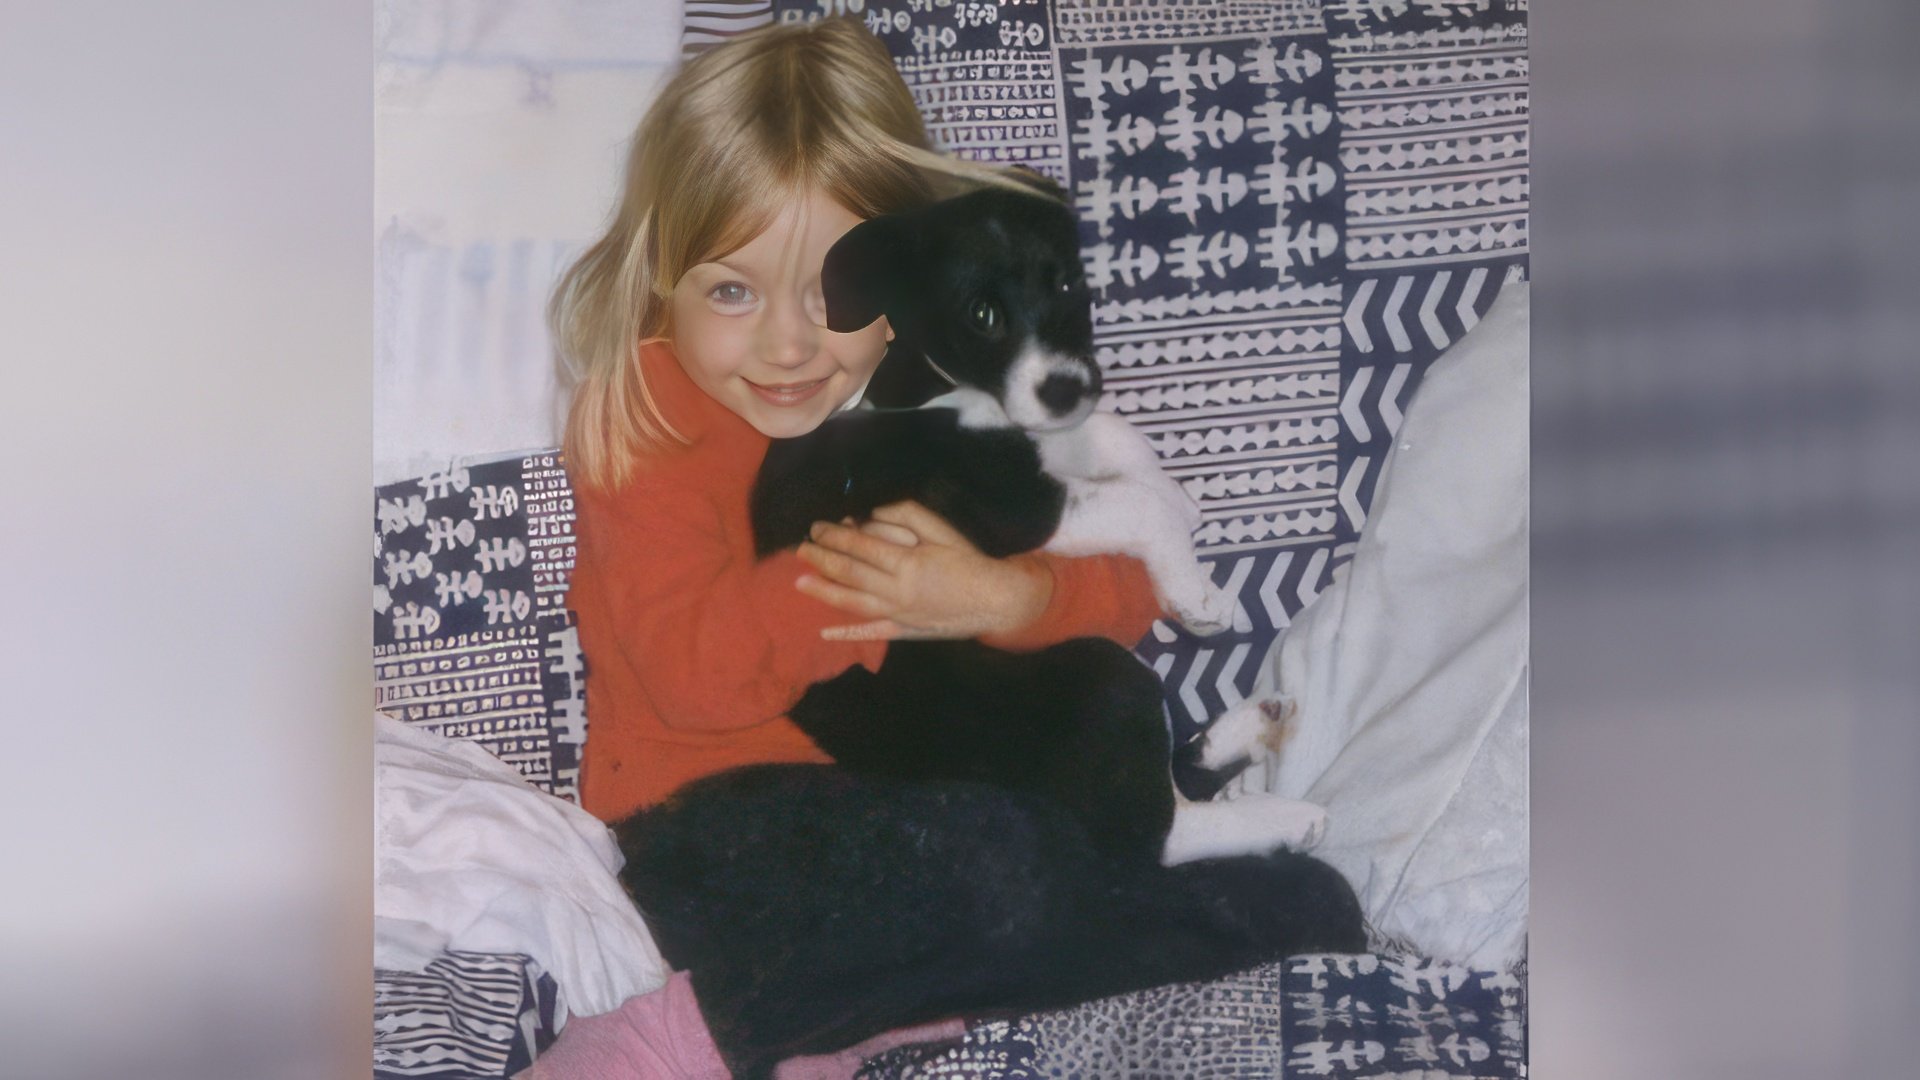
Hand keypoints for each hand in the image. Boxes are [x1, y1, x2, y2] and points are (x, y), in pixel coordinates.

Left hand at [794, 501, 1052, 640]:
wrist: (996, 599)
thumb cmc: (970, 560)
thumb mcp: (941, 529)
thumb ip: (904, 516)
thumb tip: (869, 514)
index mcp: (906, 563)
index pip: (859, 547)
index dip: (834, 536)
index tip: (817, 527)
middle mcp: (896, 591)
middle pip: (849, 573)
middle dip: (822, 558)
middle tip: (801, 548)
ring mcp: (898, 614)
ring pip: (851, 603)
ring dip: (823, 592)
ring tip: (800, 581)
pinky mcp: (904, 630)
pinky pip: (870, 633)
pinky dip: (846, 634)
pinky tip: (824, 633)